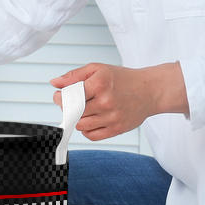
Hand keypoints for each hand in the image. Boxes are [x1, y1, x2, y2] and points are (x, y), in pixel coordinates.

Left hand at [50, 62, 187, 140]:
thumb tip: (55, 83)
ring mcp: (112, 117)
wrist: (150, 90)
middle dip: (68, 108)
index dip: (60, 98)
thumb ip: (74, 76)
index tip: (60, 96)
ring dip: (78, 119)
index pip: (69, 96)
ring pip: (80, 125)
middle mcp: (106, 101)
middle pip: (73, 112)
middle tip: (74, 103)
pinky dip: (87, 130)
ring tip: (84, 111)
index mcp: (99, 84)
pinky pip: (92, 136)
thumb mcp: (98, 69)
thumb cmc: (122, 79)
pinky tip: (92, 120)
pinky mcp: (117, 129)